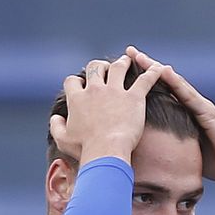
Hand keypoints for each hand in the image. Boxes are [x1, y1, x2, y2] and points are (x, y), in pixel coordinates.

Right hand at [49, 52, 169, 167]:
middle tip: (105, 69)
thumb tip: (55, 117)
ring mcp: (115, 91)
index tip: (81, 87)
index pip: (72, 81)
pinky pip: (145, 80)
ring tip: (127, 61)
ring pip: (118, 67)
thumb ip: (56, 126)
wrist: (106, 152)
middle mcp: (95, 89)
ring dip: (122, 62)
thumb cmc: (84, 149)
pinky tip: (159, 68)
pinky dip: (153, 72)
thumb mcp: (63, 140)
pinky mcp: (134, 97)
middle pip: (95, 67)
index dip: (76, 82)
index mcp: (77, 99)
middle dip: (99, 66)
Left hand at [126, 45, 214, 206]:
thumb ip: (172, 148)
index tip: (125, 71)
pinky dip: (175, 82)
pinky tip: (163, 71)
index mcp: (184, 115)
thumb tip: (151, 157)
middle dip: (147, 67)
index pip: (161, 93)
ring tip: (141, 56)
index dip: (144, 81)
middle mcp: (191, 105)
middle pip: (165, 82)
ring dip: (157, 69)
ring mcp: (200, 106)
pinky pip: (187, 94)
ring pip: (175, 83)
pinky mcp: (207, 112)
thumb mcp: (186, 154)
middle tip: (129, 51)